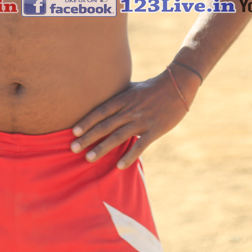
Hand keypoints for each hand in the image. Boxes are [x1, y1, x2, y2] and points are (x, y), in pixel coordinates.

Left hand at [69, 71, 191, 169]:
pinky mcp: (155, 130)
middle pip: (105, 125)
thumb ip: (119, 95)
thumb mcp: (133, 87)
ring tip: (88, 158)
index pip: (101, 111)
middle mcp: (130, 110)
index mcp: (124, 99)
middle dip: (88, 137)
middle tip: (73, 148)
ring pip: (118, 136)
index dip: (86, 122)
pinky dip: (129, 156)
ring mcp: (142, 120)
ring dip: (102, 148)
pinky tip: (119, 166)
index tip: (74, 132)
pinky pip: (140, 145)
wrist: (178, 85)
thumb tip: (103, 98)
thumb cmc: (153, 87)